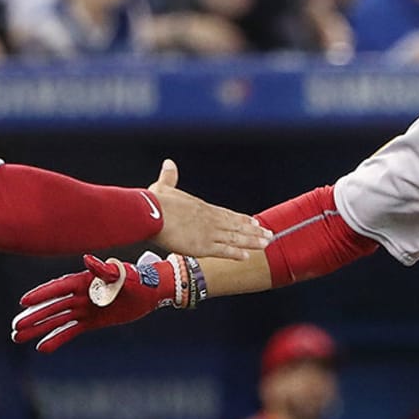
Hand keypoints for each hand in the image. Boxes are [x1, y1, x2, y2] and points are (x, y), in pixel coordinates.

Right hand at [12, 254, 176, 351]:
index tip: (23, 302)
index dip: (42, 295)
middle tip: (15, 328)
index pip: (58, 288)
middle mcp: (80, 295)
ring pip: (56, 320)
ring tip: (18, 337)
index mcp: (84, 281)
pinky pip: (70, 331)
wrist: (151, 292)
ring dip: (38, 329)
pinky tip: (41, 348)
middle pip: (52, 307)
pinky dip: (56, 339)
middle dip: (33, 317)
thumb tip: (87, 259)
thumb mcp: (122, 274)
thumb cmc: (138, 279)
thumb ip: (104, 270)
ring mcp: (84, 309)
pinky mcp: (90, 321)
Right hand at [147, 159, 270, 259]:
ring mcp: (208, 233)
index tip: (254, 222)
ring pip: (235, 238)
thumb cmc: (154, 202)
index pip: (226, 214)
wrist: (150, 213)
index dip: (241, 219)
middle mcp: (209, 219)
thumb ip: (169, 177)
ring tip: (266, 243)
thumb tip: (169, 163)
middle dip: (253, 231)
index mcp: (202, 208)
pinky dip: (235, 253)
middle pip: (236, 226)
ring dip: (251, 241)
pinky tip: (246, 256)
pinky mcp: (203, 246)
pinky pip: (223, 250)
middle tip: (269, 234)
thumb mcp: (163, 187)